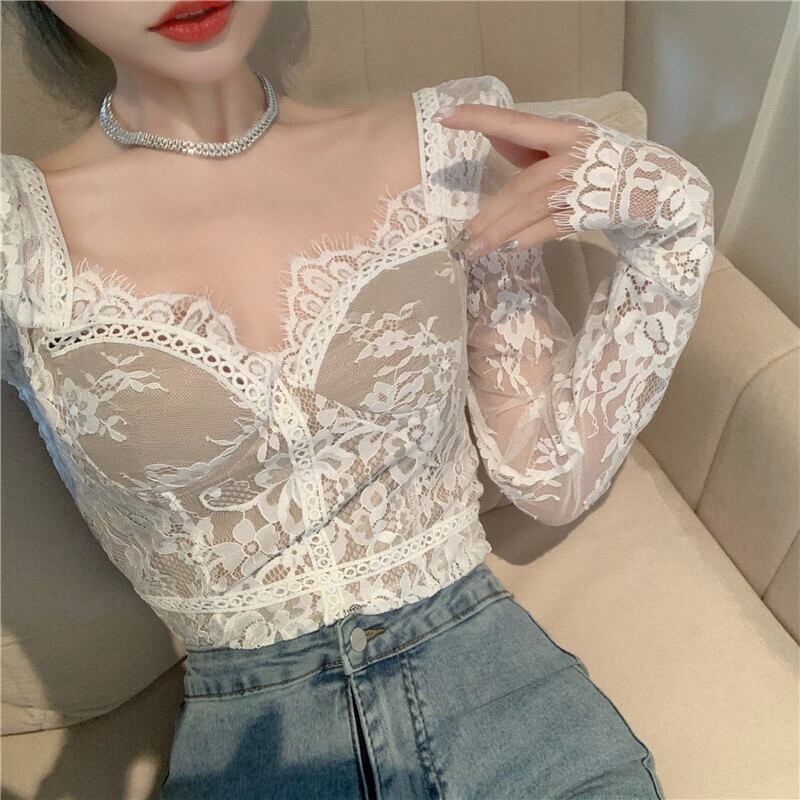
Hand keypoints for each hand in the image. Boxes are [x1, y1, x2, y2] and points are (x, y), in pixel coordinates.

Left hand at [433, 102, 587, 260]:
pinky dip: (527, 238)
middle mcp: (572, 157)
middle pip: (520, 185)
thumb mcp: (566, 145)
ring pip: (531, 209)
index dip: (480, 117)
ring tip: (475, 249)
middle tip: (463, 235)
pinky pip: (551, 228)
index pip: (516, 123)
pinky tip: (507, 248)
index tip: (445, 114)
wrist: (652, 186)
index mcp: (563, 133)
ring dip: (499, 230)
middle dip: (489, 213)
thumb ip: (527, 144)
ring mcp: (581, 186)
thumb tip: (490, 133)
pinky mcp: (589, 213)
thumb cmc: (599, 163)